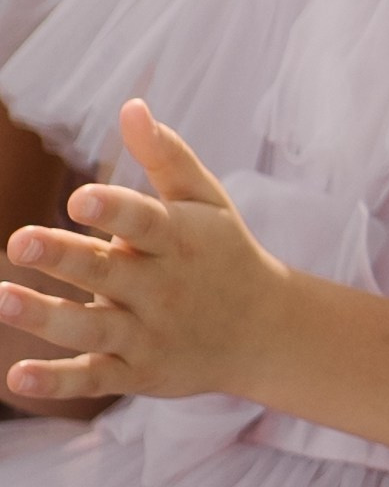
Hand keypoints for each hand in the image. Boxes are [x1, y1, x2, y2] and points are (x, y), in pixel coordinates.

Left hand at [1, 101, 291, 404]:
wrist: (265, 331)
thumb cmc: (224, 253)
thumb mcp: (207, 201)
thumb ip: (166, 156)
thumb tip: (130, 106)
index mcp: (180, 240)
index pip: (145, 221)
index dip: (114, 210)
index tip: (79, 198)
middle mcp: (163, 289)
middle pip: (109, 273)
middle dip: (65, 257)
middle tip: (21, 241)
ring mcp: (149, 335)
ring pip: (93, 328)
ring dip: (47, 317)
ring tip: (4, 299)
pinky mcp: (136, 373)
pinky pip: (93, 378)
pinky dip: (58, 380)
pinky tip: (19, 377)